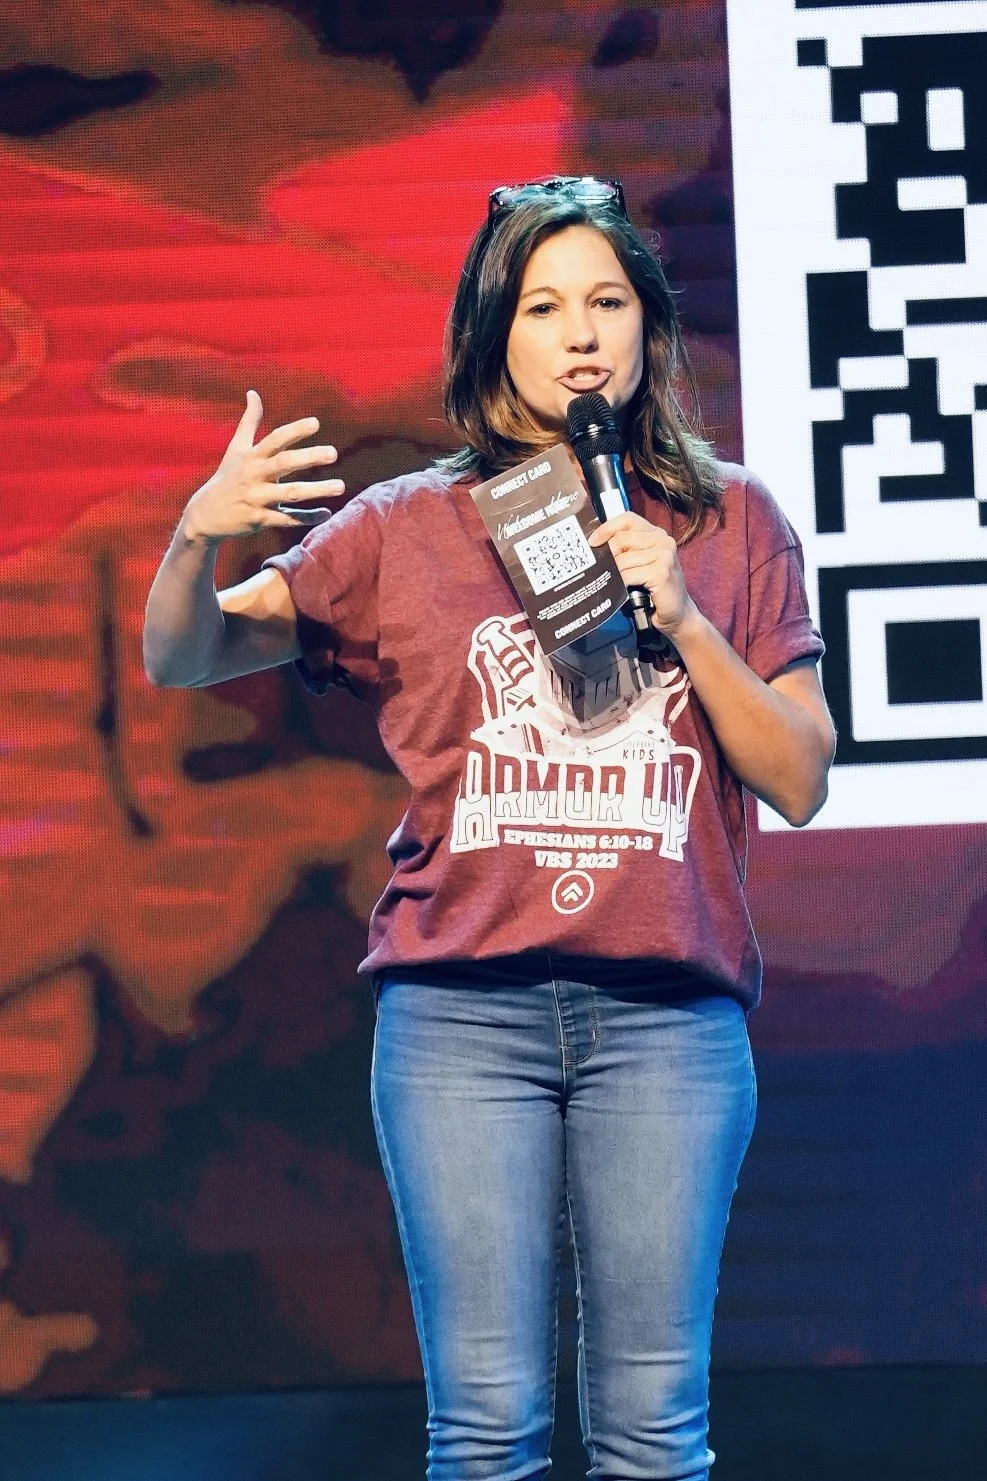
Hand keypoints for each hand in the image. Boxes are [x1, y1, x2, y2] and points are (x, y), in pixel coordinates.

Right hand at [180, 390, 344, 543]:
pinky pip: (287, 519)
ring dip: (317, 490)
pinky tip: (326, 513)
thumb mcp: (236, 449)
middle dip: (309, 457)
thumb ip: (249, 422)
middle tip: (333, 453)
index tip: (315, 423)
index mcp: (252, 457)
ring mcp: (257, 498)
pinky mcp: (259, 519)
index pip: (275, 439)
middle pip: (284, 463)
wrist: (205, 515)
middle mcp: (254, 476)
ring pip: (291, 494)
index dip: (294, 431)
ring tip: (341, 486)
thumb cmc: (226, 477)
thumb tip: (253, 393)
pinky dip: (307, 518)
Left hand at [588, 511, 698, 640]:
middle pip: (622, 539)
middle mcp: (663, 540)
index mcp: (656, 533)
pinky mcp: (662, 573)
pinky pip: (628, 575)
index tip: (592, 542)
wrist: (677, 613)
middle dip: (607, 555)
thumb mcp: (640, 563)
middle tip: (602, 570)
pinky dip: (621, 584)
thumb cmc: (654, 589)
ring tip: (613, 583)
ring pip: (622, 560)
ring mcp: (664, 555)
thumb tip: (596, 546)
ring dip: (614, 574)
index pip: (627, 519)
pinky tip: (623, 589)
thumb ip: (626, 550)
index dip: (607, 528)